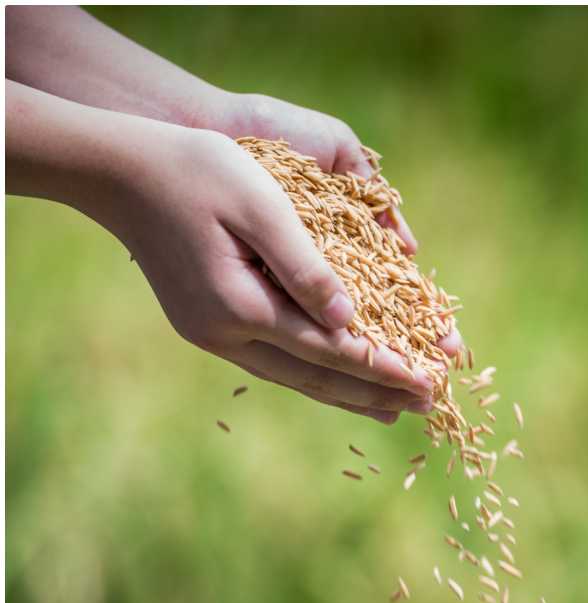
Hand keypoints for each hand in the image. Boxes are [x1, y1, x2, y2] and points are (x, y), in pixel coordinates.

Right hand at [85, 120, 456, 423]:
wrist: (119, 171)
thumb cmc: (198, 172)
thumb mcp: (260, 206)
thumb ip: (306, 267)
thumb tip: (350, 321)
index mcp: (242, 306)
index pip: (332, 350)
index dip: (386, 368)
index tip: (429, 383)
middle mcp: (224, 333)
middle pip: (316, 377)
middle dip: (376, 393)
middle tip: (428, 406)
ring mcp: (209, 334)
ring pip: (293, 376)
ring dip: (346, 392)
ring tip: (390, 407)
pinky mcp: (203, 325)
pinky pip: (271, 361)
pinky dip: (312, 373)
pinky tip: (333, 378)